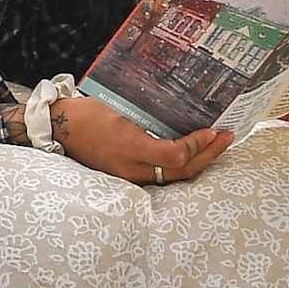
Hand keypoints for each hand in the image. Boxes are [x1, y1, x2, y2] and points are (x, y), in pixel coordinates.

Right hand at [52, 95, 232, 186]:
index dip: (198, 144)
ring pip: (174, 174)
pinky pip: (162, 173)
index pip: (175, 156)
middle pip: (181, 169)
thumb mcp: (120, 113)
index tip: (212, 129)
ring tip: (217, 145)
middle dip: (208, 155)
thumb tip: (185, 127)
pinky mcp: (128, 174)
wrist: (60, 127)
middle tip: (227, 138)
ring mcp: (130, 174)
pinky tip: (193, 152)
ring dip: (199, 161)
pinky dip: (182, 164)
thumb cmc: (88, 114)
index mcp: (130, 150)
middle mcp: (132, 168)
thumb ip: (150, 124)